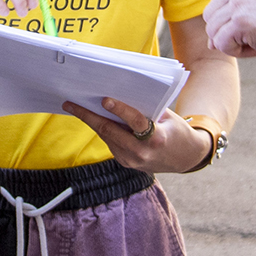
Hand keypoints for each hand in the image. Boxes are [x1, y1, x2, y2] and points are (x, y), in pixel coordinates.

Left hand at [64, 97, 210, 174]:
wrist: (185, 158)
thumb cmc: (176, 130)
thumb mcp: (167, 116)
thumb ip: (146, 108)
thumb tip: (119, 92)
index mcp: (157, 138)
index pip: (137, 122)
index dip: (121, 110)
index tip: (105, 100)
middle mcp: (143, 152)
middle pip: (111, 131)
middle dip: (89, 116)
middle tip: (71, 103)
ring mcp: (132, 161)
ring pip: (106, 137)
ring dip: (91, 121)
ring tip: (75, 106)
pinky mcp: (126, 163)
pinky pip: (110, 142)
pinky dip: (101, 128)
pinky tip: (91, 117)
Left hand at [203, 0, 255, 60]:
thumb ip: (241, 14)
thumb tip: (210, 41)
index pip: (221, 4)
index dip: (234, 23)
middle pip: (212, 17)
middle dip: (228, 34)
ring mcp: (240, 2)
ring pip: (214, 32)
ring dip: (234, 44)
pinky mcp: (240, 21)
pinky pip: (221, 44)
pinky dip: (237, 53)